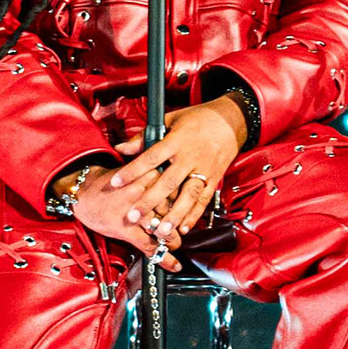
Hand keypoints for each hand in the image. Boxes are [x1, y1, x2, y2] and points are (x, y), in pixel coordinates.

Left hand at [96, 95, 251, 255]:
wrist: (232, 120)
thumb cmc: (199, 118)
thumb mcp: (171, 120)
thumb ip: (145, 136)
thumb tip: (122, 147)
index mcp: (177, 141)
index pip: (151, 157)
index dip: (133, 170)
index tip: (116, 182)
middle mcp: (190, 157)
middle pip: (168, 182)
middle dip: (150, 200)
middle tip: (134, 216)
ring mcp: (204, 170)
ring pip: (188, 195)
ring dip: (174, 214)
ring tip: (161, 230)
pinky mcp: (214, 179)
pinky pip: (204, 200)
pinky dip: (194, 215)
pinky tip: (183, 227)